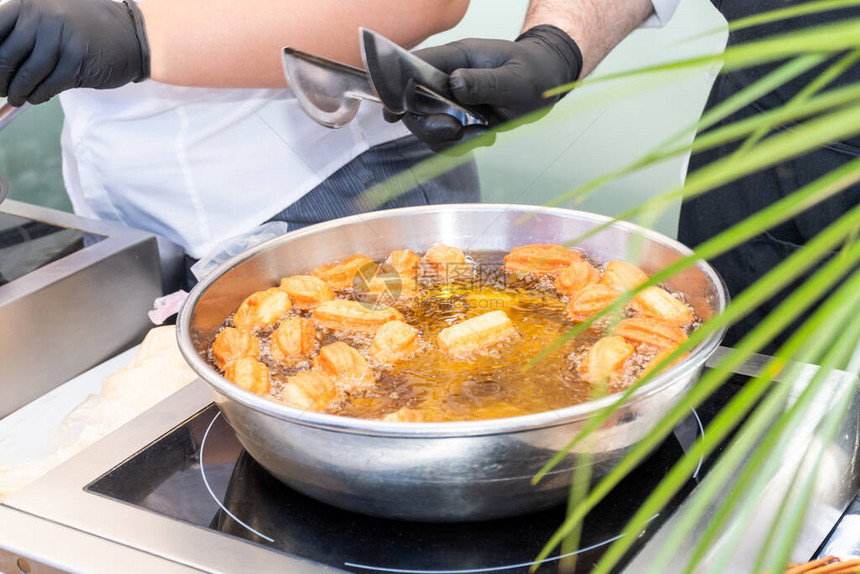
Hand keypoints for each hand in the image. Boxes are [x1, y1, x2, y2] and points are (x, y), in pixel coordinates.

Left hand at [0, 0, 149, 105]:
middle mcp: (42, 19)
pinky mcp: (76, 64)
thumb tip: (0, 59)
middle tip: (0, 89)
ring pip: (26, 75)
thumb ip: (25, 29)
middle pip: (5, 56)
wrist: (132, 35)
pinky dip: (38, 96)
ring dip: (18, 92)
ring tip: (17, 98)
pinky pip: (47, 86)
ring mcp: (60, 41)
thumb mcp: (52, 15)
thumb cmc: (89, 27)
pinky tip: (37, 98)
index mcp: (30, 4)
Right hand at [392, 25, 582, 151]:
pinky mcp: (459, 117)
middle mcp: (448, 78)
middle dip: (428, 124)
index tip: (394, 110)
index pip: (414, 65)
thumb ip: (484, 82)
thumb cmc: (533, 72)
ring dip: (448, 138)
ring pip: (427, 125)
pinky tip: (484, 136)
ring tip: (480, 133)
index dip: (396, 86)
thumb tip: (455, 84)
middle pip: (413, 103)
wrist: (547, 81)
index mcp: (457, 57)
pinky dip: (461, 144)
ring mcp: (452, 99)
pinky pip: (445, 138)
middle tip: (456, 131)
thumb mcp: (514, 79)